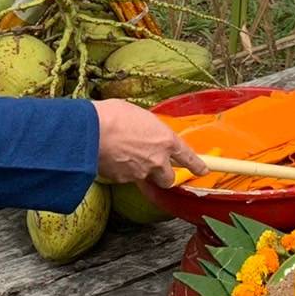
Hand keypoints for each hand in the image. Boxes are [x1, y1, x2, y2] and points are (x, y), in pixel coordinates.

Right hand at [93, 99, 207, 187]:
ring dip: (140, 170)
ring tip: (125, 154)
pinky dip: (122, 170)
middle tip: (155, 166)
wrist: (90, 131)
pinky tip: (112, 156)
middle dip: (164, 175)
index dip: (197, 165)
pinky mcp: (124, 180)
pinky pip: (126, 177)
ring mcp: (140, 172)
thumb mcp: (139, 116)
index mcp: (165, 139)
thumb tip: (146, 133)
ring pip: (146, 177)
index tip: (203, 170)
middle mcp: (157, 159)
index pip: (188, 157)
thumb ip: (149, 129)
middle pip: (169, 178)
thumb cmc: (113, 115)